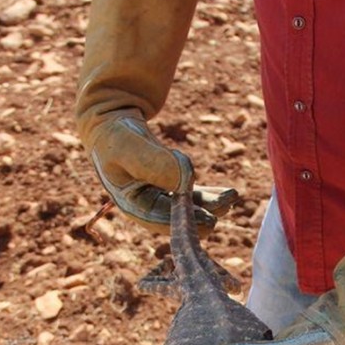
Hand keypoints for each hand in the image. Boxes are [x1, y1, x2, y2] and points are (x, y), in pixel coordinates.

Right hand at [89, 110, 237, 233]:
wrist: (111, 123)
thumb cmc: (115, 135)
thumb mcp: (129, 147)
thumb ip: (154, 164)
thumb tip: (186, 181)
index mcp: (132, 206)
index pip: (162, 220)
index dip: (186, 221)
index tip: (210, 219)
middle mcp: (147, 208)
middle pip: (180, 217)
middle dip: (204, 213)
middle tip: (227, 204)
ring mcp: (160, 199)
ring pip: (190, 207)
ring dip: (211, 203)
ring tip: (232, 195)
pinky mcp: (171, 187)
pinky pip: (192, 196)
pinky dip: (209, 195)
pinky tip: (227, 194)